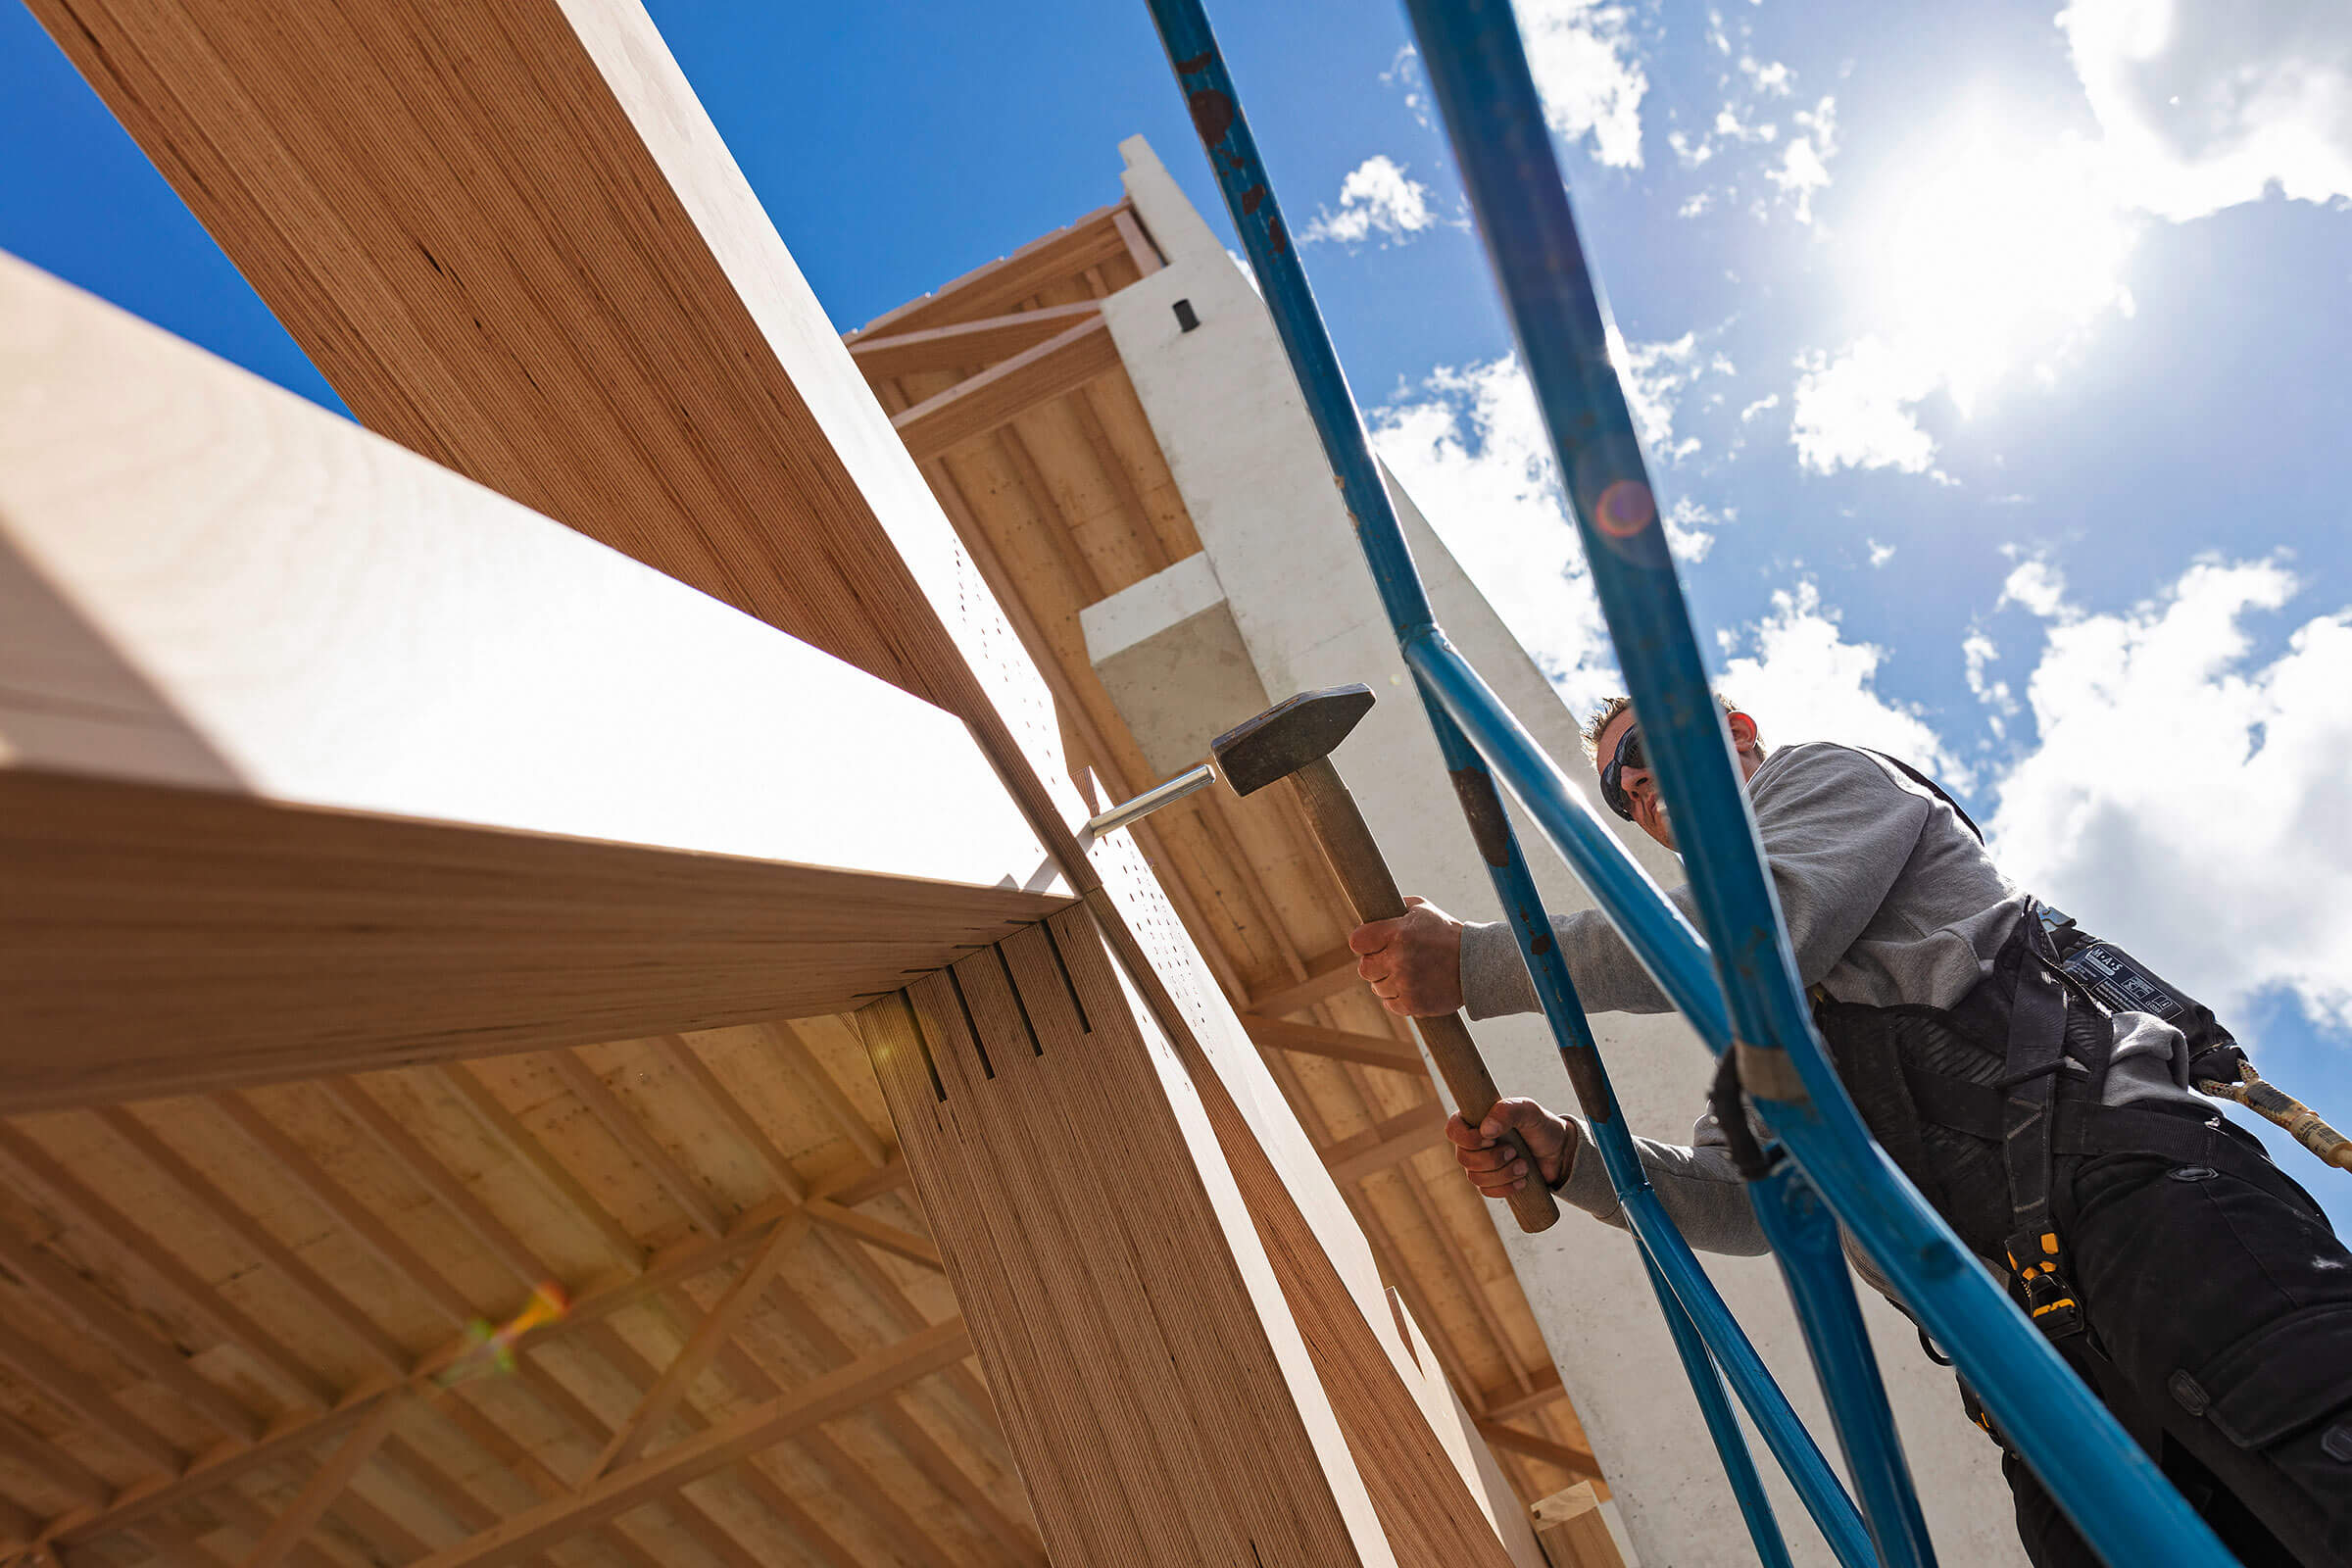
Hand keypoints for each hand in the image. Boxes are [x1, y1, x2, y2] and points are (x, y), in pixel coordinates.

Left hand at [1349, 896, 1464, 1016]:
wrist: (1477, 964)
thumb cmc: (1447, 934)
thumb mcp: (1423, 910)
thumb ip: (1396, 908)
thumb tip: (1374, 907)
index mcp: (1397, 933)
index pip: (1357, 942)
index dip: (1364, 943)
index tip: (1372, 944)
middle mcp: (1399, 959)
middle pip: (1364, 969)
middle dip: (1376, 964)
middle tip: (1393, 960)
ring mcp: (1405, 984)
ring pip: (1377, 988)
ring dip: (1388, 982)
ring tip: (1409, 973)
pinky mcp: (1413, 1004)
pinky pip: (1390, 1004)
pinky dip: (1399, 998)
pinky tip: (1414, 987)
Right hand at [1445, 1099, 1573, 1195]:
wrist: (1559, 1152)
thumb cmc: (1541, 1126)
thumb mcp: (1528, 1111)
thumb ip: (1507, 1112)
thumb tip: (1486, 1129)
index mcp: (1476, 1121)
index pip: (1453, 1130)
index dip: (1467, 1139)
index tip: (1491, 1139)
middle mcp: (1474, 1143)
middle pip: (1463, 1158)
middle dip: (1492, 1159)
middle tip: (1514, 1152)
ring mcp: (1481, 1164)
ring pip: (1475, 1177)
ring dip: (1502, 1174)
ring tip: (1524, 1166)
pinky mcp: (1492, 1182)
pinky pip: (1486, 1191)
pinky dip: (1505, 1188)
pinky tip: (1522, 1181)